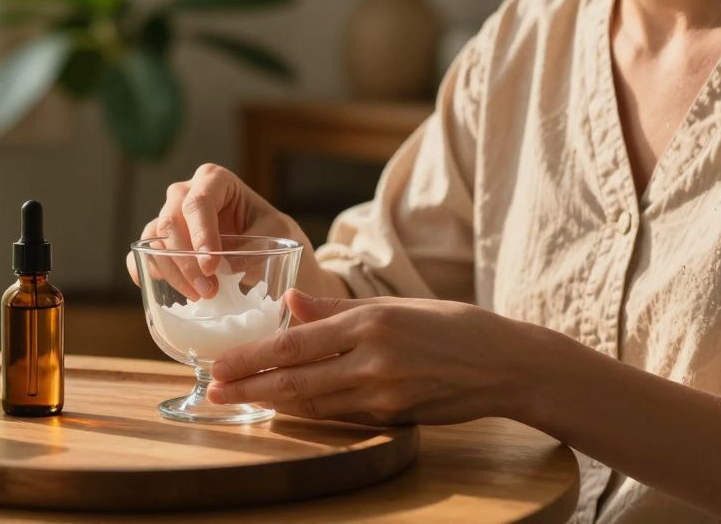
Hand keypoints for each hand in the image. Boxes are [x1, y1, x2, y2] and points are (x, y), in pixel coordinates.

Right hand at [125, 163, 323, 300]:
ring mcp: (171, 215)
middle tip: (209, 290)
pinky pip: (143, 252)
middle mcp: (187, 192)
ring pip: (156, 238)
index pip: (200, 202)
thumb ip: (251, 247)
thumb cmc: (275, 234)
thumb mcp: (276, 236)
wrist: (271, 249)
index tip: (212, 266)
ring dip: (172, 270)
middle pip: (172, 221)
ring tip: (199, 296)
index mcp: (216, 180)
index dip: (201, 234)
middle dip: (187, 260)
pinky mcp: (162, 241)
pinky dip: (144, 268)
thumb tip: (223, 267)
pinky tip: (154, 286)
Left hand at [206, 290, 539, 425]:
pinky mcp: (394, 415)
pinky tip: (286, 407)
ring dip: (273, 402)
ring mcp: (384, 392)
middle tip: (213, 391)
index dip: (251, 357)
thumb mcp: (396, 306)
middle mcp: (373, 359)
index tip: (220, 364)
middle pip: (296, 379)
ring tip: (239, 400)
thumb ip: (338, 310)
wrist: (507, 365)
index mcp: (370, 322)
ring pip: (314, 402)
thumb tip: (289, 304)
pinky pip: (341, 414)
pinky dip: (309, 411)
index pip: (295, 344)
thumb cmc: (453, 327)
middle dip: (249, 387)